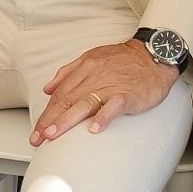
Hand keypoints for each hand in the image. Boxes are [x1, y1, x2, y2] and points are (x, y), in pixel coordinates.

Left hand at [29, 39, 179, 144]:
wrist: (155, 53)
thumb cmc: (125, 59)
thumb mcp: (93, 57)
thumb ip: (69, 72)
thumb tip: (49, 87)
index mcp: (85, 68)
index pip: (60, 94)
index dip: (46, 114)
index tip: (37, 130)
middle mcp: (95, 77)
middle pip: (67, 100)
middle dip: (49, 121)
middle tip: (38, 138)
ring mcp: (112, 85)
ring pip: (84, 103)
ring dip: (66, 120)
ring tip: (53, 134)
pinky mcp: (128, 94)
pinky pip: (114, 106)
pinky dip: (103, 117)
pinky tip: (94, 128)